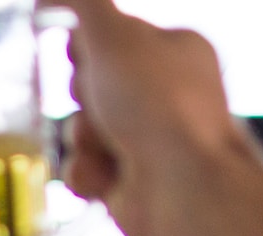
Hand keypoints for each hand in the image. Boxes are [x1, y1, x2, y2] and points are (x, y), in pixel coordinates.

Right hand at [49, 0, 251, 235]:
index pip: (110, 37)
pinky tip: (107, 178)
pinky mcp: (127, 182)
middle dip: (84, 96)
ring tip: (109, 146)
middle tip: (104, 102)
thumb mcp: (114, 36)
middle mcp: (163, 95)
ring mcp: (146, 140)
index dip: (86, 46)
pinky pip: (83, 168)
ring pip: (81, 128)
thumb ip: (83, 3)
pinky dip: (88, 172)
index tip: (82, 52)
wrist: (182, 191)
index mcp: (173, 51)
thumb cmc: (160, 108)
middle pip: (89, 83)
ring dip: (83, 137)